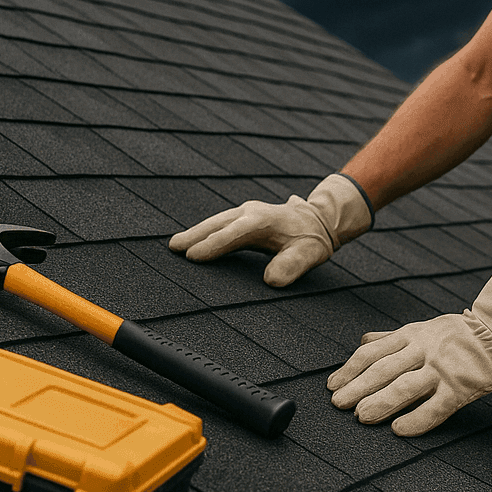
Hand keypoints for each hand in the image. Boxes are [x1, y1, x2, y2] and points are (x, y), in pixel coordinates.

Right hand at [169, 174, 371, 286]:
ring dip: (196, 232)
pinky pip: (220, 224)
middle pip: (218, 224)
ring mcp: (247, 212)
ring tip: (175, 245)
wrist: (319, 219)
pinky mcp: (244, 216)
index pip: (234, 233)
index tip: (194, 256)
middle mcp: (252, 212)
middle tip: (173, 247)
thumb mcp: (309, 254)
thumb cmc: (312, 239)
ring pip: (216, 221)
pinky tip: (193, 240)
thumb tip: (270, 280)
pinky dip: (205, 231)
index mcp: (264, 220)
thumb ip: (291, 266)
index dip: (213, 245)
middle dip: (195, 235)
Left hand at [327, 265, 491, 435]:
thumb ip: (392, 337)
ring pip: (405, 386)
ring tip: (361, 416)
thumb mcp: (422, 327)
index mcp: (411, 335)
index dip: (350, 368)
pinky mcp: (460, 387)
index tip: (332, 384)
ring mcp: (441, 368)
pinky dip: (417, 419)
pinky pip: (436, 407)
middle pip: (383, 369)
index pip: (373, 352)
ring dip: (381, 402)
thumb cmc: (455, 334)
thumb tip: (363, 340)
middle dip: (357, 387)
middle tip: (338, 404)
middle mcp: (423, 349)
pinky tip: (400, 429)